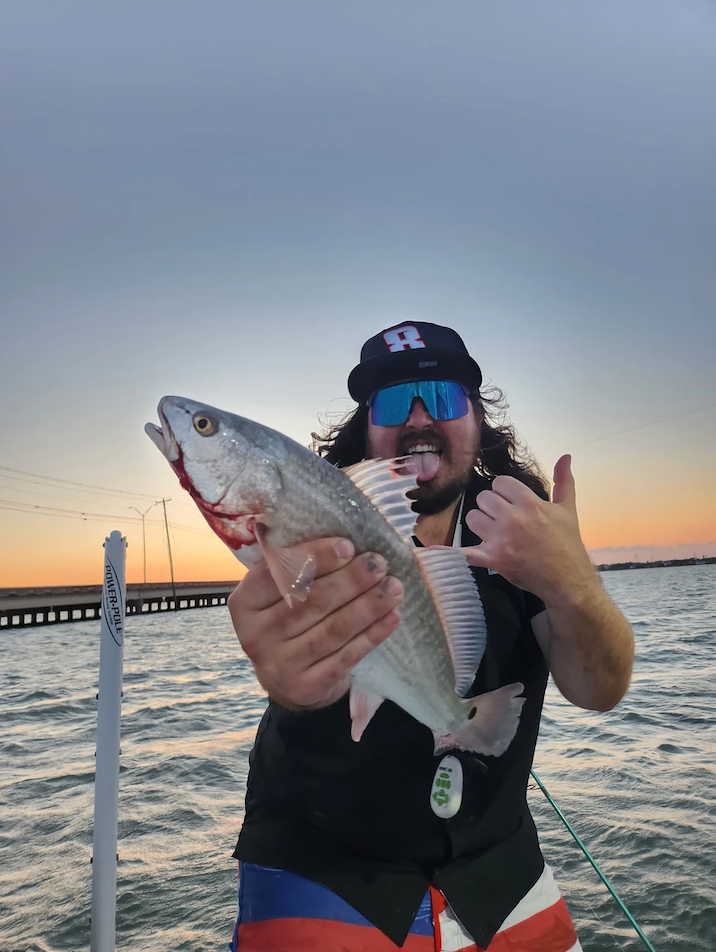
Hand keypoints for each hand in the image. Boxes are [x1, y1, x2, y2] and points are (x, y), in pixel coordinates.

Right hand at [227, 537, 403, 708]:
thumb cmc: (288, 619)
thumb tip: (343, 541)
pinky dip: (372, 635)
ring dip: (368, 606)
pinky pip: (346, 657)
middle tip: (378, 563)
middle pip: (310, 602)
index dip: (315, 558)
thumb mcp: (278, 594)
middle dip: (350, 580)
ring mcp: (280, 665)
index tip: (348, 546)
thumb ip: (295, 568)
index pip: (278, 575)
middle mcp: (256, 636)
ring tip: (393, 587)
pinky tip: (392, 616)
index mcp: (244, 603)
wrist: (287, 677)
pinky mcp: (306, 686)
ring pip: (333, 629)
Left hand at [461, 455, 596, 604]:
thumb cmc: (566, 543)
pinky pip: (463, 553)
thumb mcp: (567, 510)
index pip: (500, 483)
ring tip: (495, 532)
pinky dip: (448, 553)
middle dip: (491, 506)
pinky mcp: (492, 559)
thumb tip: (565, 456)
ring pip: (472, 518)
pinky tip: (430, 551)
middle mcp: (513, 519)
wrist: (566, 579)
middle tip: (504, 518)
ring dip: (480, 523)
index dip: (504, 491)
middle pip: (483, 498)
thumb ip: (563, 481)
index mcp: (530, 504)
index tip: (512, 502)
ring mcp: (500, 540)